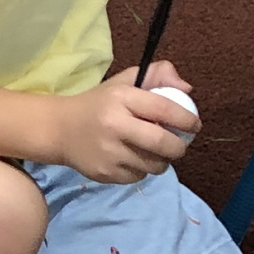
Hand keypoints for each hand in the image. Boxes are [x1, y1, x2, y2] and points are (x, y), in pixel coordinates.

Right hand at [52, 63, 199, 183]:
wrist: (59, 129)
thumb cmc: (99, 104)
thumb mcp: (123, 83)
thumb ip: (156, 76)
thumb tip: (187, 88)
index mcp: (121, 98)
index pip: (164, 108)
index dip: (186, 119)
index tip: (194, 125)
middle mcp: (114, 125)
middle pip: (162, 143)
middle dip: (178, 148)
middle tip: (179, 146)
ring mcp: (108, 152)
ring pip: (153, 165)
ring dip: (162, 161)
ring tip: (155, 153)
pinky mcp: (104, 173)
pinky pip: (137, 177)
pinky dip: (142, 171)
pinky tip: (133, 160)